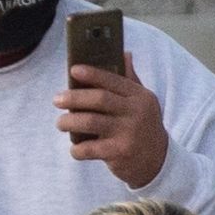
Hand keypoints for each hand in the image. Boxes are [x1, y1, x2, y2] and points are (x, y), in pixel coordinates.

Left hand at [57, 51, 169, 183]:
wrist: (158, 161)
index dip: (92, 74)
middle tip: (57, 99)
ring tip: (60, 122)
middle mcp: (136, 113)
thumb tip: (124, 53)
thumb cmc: (143, 126)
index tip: (73, 70)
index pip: (113, 80)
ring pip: (90, 122)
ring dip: (69, 122)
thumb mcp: (143, 102)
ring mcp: (128, 133)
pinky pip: (90, 148)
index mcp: (140, 97)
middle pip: (99, 99)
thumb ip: (131, 80)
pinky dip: (77, 149)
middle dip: (74, 98)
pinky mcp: (120, 153)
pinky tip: (74, 148)